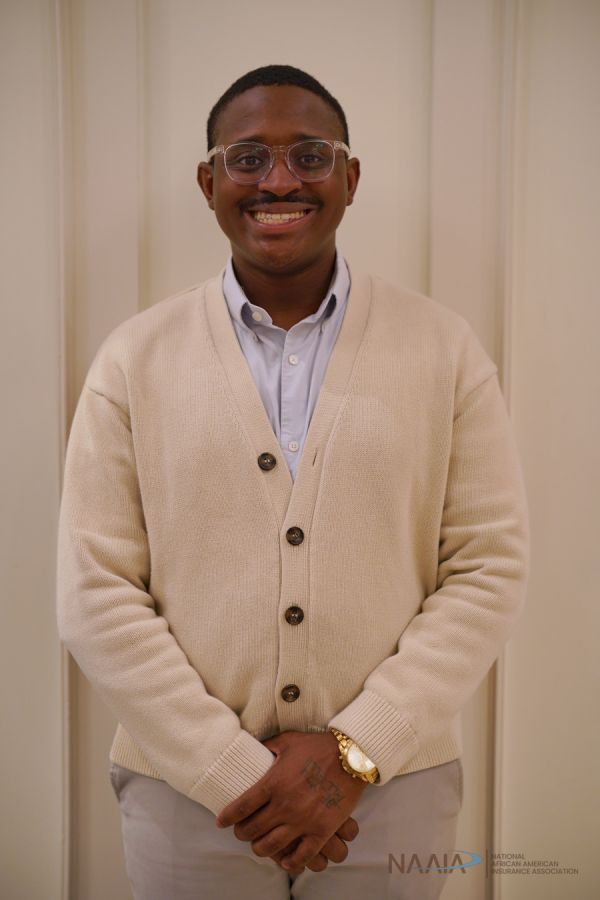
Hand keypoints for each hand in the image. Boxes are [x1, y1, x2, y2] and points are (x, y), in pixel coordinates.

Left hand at [215, 731, 367, 874]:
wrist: (350, 756)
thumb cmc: (318, 746)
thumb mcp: (288, 741)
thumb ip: (267, 747)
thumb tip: (252, 748)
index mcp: (274, 782)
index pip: (241, 807)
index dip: (227, 817)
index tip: (221, 822)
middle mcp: (285, 804)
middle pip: (252, 830)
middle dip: (241, 834)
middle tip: (241, 832)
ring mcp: (303, 820)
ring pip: (271, 846)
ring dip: (260, 849)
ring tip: (259, 845)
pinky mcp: (322, 830)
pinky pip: (302, 856)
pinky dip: (290, 862)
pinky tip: (285, 860)